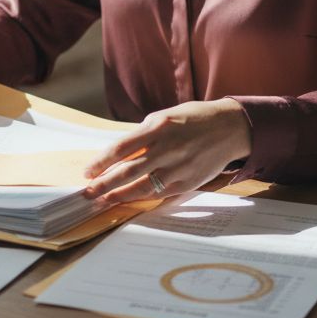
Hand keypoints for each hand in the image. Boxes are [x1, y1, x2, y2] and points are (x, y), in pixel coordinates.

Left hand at [82, 99, 251, 203]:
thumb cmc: (193, 119)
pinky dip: (141, 197)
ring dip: (119, 195)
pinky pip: (160, 193)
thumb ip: (142, 136)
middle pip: (128, 171)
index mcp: (158, 128)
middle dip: (104, 184)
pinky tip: (128, 199)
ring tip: (103, 200)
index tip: (87, 172)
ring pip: (142, 187)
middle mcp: (167, 149)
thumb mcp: (164, 118)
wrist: (230, 128)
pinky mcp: (188, 182)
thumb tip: (117, 154)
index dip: (100, 162)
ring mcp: (178, 168)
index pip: (120, 148)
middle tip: (88, 192)